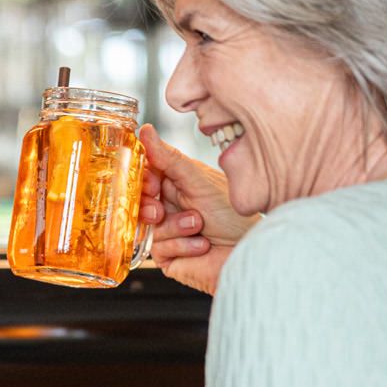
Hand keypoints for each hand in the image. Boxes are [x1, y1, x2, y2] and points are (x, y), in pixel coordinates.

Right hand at [138, 125, 258, 296]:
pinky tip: (201, 245)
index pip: (143, 177)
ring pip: (147, 228)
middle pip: (137, 203)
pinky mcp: (167, 256)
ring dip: (175, 227)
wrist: (248, 248)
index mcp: (174, 184)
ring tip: (199, 225)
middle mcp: (167, 207)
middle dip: (150, 207)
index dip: (142, 182)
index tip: (152, 185)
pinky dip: (181, 245)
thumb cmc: (233, 214)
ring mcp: (165, 232)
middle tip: (161, 211)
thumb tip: (144, 130)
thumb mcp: (198, 181)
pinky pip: (158, 249)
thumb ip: (168, 158)